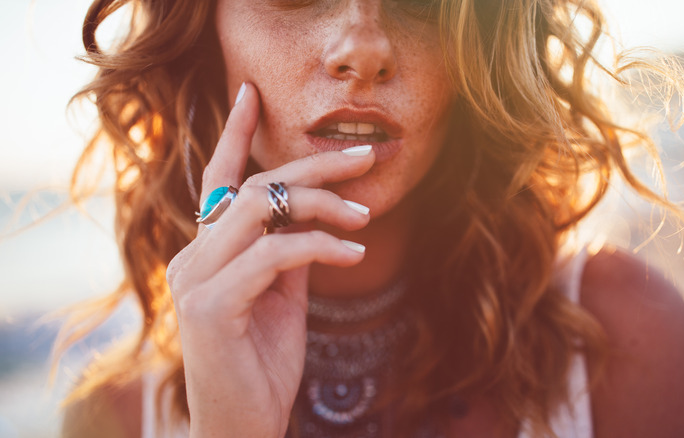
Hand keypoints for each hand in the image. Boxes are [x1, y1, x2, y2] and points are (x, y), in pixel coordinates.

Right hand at [166, 83, 373, 437]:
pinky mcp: (210, 305)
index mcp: (206, 251)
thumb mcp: (280, 297)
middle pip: (255, 188)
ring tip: (367, 212)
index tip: (250, 93)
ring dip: (323, 204)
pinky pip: (275, 255)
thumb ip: (287, 253)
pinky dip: (321, 246)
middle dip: (314, 166)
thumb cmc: (261, 362)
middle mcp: (192, 256)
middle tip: (365, 155)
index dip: (235, 134)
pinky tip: (354, 252)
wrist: (241, 426)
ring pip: (263, 210)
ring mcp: (195, 279)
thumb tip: (316, 214)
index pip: (218, 181)